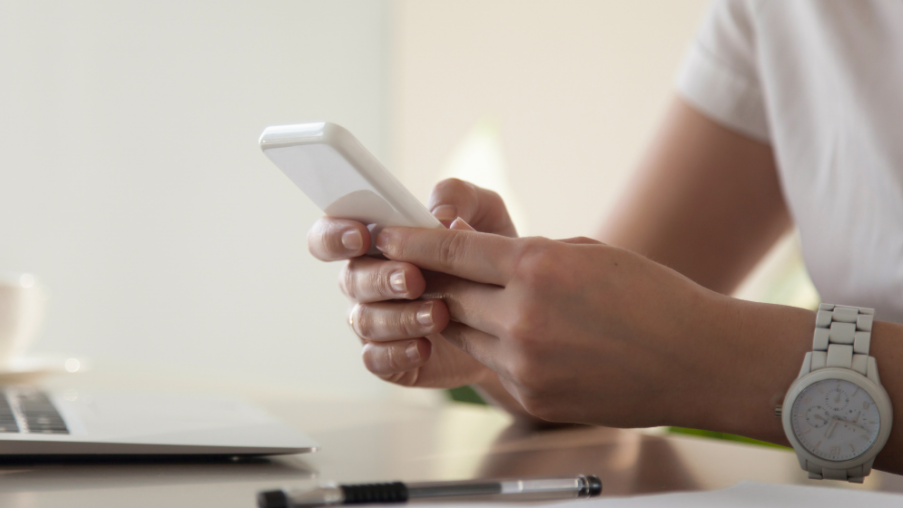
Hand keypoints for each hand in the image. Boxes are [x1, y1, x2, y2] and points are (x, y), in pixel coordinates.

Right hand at [306, 178, 517, 388]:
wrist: (514, 314)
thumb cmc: (488, 256)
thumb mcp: (485, 215)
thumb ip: (459, 197)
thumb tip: (438, 214)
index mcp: (375, 243)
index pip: (330, 235)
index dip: (334, 235)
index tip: (361, 236)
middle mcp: (366, 281)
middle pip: (351, 279)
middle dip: (381, 278)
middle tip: (415, 279)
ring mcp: (375, 321)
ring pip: (365, 320)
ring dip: (399, 317)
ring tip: (438, 315)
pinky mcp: (389, 358)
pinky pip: (376, 359)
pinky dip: (398, 353)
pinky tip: (425, 347)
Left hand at [372, 224, 805, 427]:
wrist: (698, 359)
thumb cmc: (652, 298)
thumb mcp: (585, 254)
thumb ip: (526, 256)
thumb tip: (481, 257)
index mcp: (536, 268)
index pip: (450, 252)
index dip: (408, 242)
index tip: (381, 235)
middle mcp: (522, 316)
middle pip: (446, 296)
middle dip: (431, 283)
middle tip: (420, 272)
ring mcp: (524, 361)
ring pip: (464, 334)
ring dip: (465, 318)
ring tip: (492, 306)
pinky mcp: (530, 396)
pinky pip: (492, 366)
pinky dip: (497, 349)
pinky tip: (529, 340)